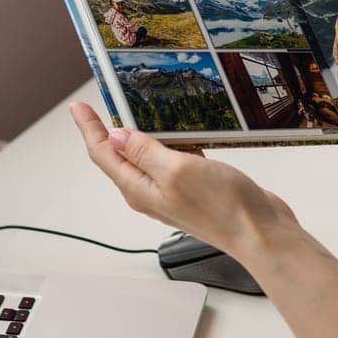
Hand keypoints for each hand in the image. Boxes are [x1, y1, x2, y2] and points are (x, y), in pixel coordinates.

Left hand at [71, 102, 298, 258]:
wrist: (259, 233)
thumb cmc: (222, 206)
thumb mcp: (176, 170)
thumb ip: (144, 152)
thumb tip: (116, 136)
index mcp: (139, 188)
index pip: (103, 154)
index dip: (89, 128)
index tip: (78, 106)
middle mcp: (151, 191)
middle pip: (119, 157)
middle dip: (106, 130)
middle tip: (99, 104)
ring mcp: (172, 190)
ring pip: (146, 157)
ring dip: (138, 134)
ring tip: (133, 110)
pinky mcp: (194, 186)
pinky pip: (172, 159)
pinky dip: (169, 141)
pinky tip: (178, 129)